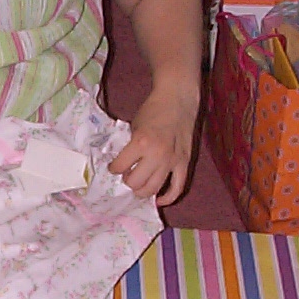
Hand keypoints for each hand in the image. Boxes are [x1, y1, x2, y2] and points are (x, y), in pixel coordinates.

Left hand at [108, 88, 197, 205]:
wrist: (177, 98)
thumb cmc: (153, 110)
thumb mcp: (134, 126)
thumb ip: (130, 147)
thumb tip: (123, 165)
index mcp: (140, 143)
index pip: (120, 167)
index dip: (114, 169)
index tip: (114, 167)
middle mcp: (156, 155)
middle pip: (135, 183)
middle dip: (127, 181)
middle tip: (127, 175)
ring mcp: (172, 161)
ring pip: (153, 189)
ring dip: (142, 190)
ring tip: (139, 185)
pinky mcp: (184, 163)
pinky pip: (177, 187)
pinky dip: (167, 198)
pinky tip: (158, 200)